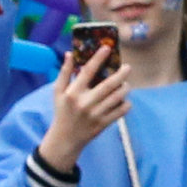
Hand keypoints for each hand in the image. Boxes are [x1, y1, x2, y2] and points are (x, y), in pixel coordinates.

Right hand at [33, 45, 128, 175]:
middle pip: (108, 85)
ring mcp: (95, 114)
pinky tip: (125, 100)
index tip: (107, 48)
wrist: (65, 138)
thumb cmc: (62, 111)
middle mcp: (85, 103)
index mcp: (73, 93)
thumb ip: (64, 73)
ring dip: (125, 88)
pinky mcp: (103, 124)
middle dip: (120, 74)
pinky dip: (125, 104)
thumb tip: (70, 54)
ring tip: (126, 83)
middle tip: (127, 67)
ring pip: (116, 98)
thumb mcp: (58, 92)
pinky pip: (120, 112)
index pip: (88, 71)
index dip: (98, 58)